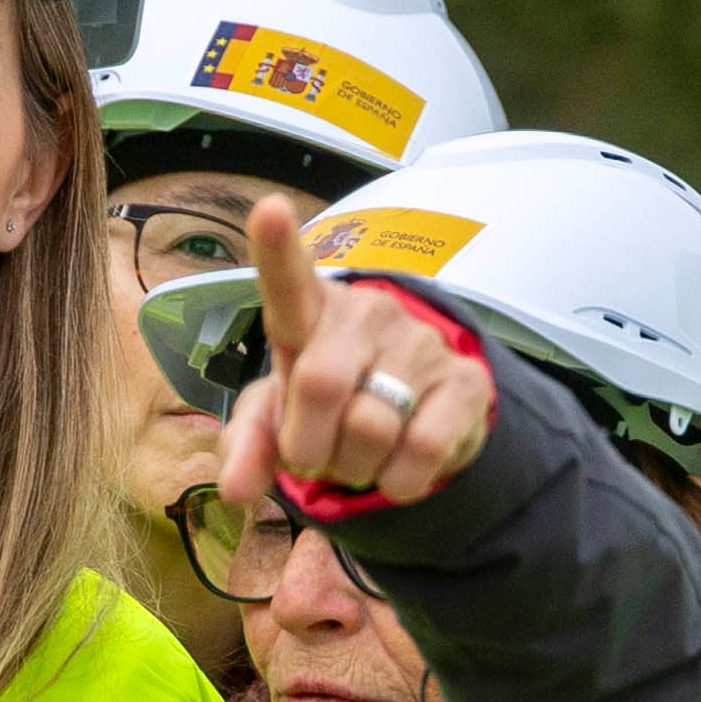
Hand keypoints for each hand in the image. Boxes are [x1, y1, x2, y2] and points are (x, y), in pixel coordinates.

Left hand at [215, 197, 493, 516]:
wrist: (413, 420)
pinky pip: (422, 450)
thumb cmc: (327, 410)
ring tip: (358, 456)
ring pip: (371, 427)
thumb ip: (247, 446)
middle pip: (320, 382)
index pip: (290, 279)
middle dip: (308, 446)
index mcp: (308, 315)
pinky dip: (399, 483)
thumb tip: (234, 491)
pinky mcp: (465, 380)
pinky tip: (398, 470)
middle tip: (315, 457)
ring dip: (354, 469)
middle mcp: (366, 315)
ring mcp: (420, 342)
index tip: (270, 210)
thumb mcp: (277, 423)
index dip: (278, 248)